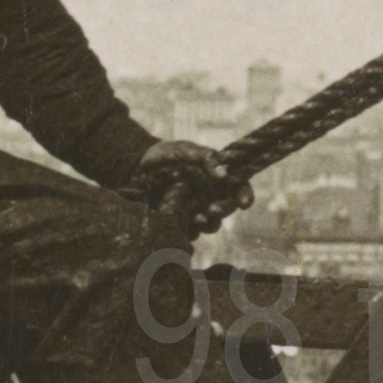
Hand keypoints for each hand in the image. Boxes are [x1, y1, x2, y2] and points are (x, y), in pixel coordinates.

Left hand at [133, 140, 253, 235]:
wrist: (137, 169)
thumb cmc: (166, 155)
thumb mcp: (186, 150)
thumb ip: (205, 159)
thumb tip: (223, 174)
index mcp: (218, 177)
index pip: (239, 186)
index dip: (245, 195)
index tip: (244, 203)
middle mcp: (211, 195)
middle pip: (227, 207)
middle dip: (223, 210)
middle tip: (213, 210)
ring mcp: (198, 210)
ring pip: (212, 223)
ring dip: (209, 223)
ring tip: (198, 219)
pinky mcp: (183, 222)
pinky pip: (192, 232)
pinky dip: (190, 230)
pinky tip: (182, 225)